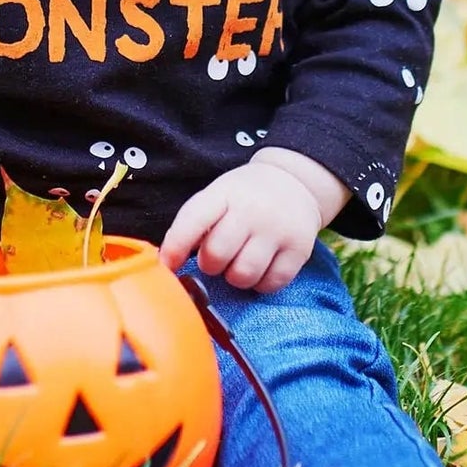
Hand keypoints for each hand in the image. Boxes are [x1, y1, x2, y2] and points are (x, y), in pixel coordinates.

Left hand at [159, 149, 345, 292]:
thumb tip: (169, 261)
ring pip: (243, 275)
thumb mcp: (218, 196)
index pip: (192, 220)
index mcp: (224, 194)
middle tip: (217, 257)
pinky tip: (260, 268)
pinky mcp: (299, 250)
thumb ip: (196, 223)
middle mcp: (252, 210)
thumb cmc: (245, 196)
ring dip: (235, 277)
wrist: (294, 182)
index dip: (174, 247)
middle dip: (210, 264)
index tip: (167, 265)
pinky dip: (260, 284)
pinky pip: (270, 284)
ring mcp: (278, 230)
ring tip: (239, 262)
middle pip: (216, 255)